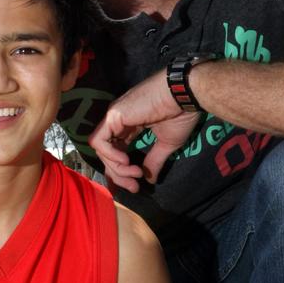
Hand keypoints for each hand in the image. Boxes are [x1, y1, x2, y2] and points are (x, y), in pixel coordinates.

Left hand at [89, 71, 201, 191]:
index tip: (136, 186)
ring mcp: (113, 118)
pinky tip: (126, 161)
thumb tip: (150, 180)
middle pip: (107, 155)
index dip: (122, 172)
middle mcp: (118, 122)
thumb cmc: (179, 114)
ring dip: (116, 168)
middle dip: (119, 175)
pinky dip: (109, 155)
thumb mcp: (166, 143)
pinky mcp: (113, 116)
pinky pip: (99, 141)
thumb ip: (154, 161)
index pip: (116, 153)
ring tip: (135, 173)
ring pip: (101, 149)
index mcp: (129, 126)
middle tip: (135, 186)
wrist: (184, 96)